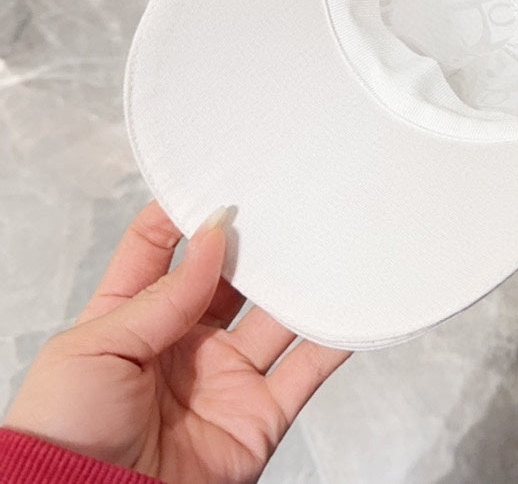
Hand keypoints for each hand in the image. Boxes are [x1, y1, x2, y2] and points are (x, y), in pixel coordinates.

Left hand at [3, 202, 349, 483]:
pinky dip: (336, 339)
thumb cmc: (62, 438)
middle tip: (285, 204)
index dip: (186, 212)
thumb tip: (214, 237)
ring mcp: (224, 378)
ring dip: (302, 282)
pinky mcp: (259, 416)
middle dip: (256, 241)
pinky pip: (307, 370)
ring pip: (277, 316)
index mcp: (132, 319)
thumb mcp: (94, 350)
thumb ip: (162, 295)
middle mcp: (184, 343)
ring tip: (327, 243)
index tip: (219, 181)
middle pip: (230, 277)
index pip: (160, 248)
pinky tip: (352, 305)